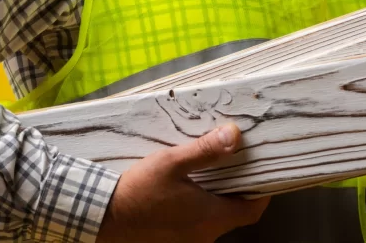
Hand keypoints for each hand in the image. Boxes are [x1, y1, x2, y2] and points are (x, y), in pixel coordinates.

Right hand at [96, 123, 270, 242]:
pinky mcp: (172, 242)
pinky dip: (200, 210)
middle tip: (237, 167)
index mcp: (210, 218)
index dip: (262, 193)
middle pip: (234, 215)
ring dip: (217, 200)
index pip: (252, 210)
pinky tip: (188, 191)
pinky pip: (196, 227)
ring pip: (215, 221)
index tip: (264, 174)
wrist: (101, 217)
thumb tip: (235, 135)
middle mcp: (203, 237)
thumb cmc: (137, 190)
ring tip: (212, 174)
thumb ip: (205, 150)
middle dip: (239, 192)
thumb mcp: (172, 163)